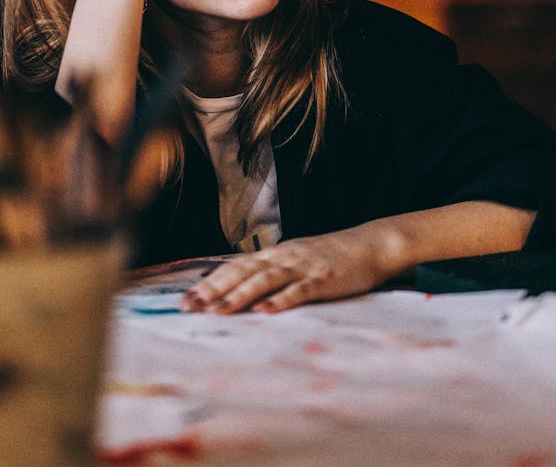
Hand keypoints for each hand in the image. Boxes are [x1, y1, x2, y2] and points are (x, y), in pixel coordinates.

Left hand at [180, 226, 392, 313]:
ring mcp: (303, 267)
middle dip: (214, 290)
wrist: (369, 245)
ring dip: (239, 296)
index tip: (186, 299)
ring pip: (265, 280)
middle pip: (243, 272)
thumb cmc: (329, 256)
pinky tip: (264, 311)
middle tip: (189, 307)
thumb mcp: (294, 260)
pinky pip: (299, 291)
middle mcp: (283, 257)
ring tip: (218, 311)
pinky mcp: (323, 279)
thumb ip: (269, 271)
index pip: (235, 266)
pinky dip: (280, 300)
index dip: (209, 282)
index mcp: (274, 254)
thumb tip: (238, 286)